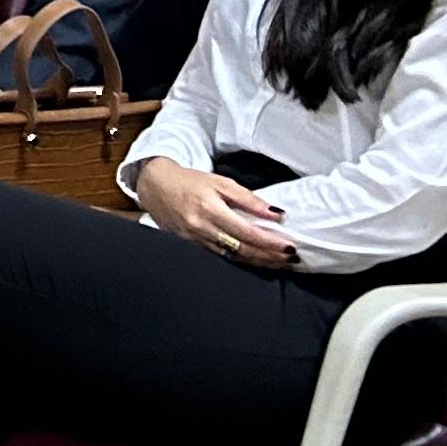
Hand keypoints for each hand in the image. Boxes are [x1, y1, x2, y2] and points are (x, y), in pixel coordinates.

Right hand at [132, 158, 295, 266]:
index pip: (247, 231)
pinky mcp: (190, 248)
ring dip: (259, 262)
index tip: (289, 246)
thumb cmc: (190, 182)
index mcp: (211, 209)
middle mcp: (202, 228)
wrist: (155, 186)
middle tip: (291, 258)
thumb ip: (248, 199)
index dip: (270, 242)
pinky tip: (256, 262)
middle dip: (269, 256)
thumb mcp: (220, 182)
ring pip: (233, 257)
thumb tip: (276, 214)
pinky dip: (241, 261)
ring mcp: (195, 241)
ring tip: (280, 263)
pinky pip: (221, 258)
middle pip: (242, 249)